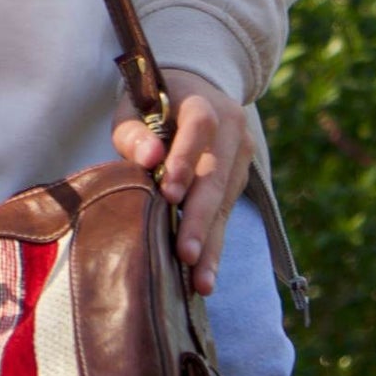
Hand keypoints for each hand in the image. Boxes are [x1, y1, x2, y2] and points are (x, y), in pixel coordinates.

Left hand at [112, 69, 253, 296]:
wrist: (195, 93)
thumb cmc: (151, 106)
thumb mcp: (133, 109)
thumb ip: (133, 132)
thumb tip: (149, 157)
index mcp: (203, 103)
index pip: (199, 127)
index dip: (185, 159)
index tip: (169, 194)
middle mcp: (232, 130)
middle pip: (217, 176)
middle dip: (200, 218)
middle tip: (186, 254)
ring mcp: (242, 157)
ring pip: (225, 203)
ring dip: (211, 243)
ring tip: (200, 281)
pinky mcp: (240, 180)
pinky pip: (227, 214)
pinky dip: (214, 244)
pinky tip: (204, 276)